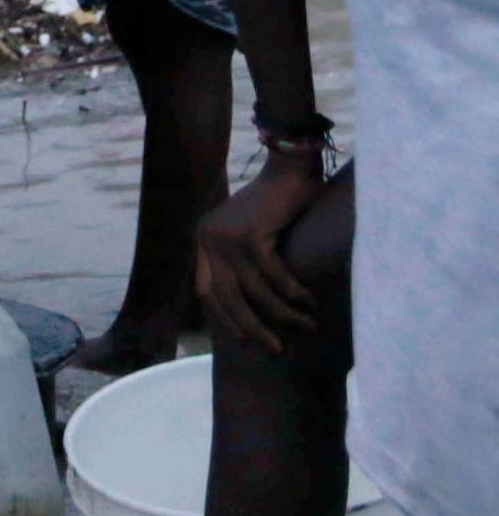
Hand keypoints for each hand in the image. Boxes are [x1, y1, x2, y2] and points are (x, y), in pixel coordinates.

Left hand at [196, 156, 324, 352]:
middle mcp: (208, 239)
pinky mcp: (250, 233)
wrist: (289, 166)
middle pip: (226, 298)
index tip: (247, 343)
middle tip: (275, 349)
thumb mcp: (252, 236)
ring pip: (253, 291)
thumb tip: (256, 313)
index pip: (206, 292)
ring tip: (306, 327)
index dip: (225, 321)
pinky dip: (293, 292)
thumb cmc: (278, 205)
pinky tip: (310, 302)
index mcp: (204, 241)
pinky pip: (273, 276)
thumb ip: (245, 265)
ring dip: (281, 314)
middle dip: (251, 328)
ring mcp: (227, 236)